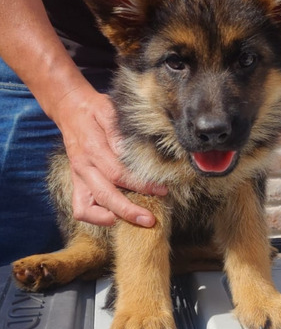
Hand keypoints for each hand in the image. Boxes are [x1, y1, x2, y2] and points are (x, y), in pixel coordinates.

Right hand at [55, 86, 166, 226]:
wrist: (70, 108)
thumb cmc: (95, 109)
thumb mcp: (109, 111)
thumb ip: (119, 132)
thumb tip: (133, 153)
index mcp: (93, 148)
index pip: (118, 173)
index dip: (140, 185)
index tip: (161, 190)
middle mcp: (83, 166)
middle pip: (105, 196)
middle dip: (129, 211)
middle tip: (150, 220)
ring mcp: (78, 177)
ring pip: (86, 209)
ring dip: (110, 218)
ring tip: (133, 220)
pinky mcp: (76, 183)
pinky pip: (80, 209)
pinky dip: (96, 217)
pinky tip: (115, 216)